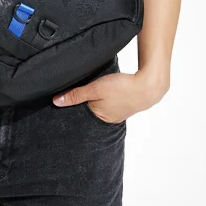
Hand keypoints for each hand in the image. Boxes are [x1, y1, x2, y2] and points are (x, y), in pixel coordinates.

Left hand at [52, 68, 168, 122]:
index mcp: (100, 118)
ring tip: (93, 89)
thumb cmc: (122, 88)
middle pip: (90, 109)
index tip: (64, 97)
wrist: (149, 86)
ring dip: (96, 97)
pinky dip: (106, 96)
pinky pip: (110, 102)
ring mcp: (118, 113)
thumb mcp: (96, 89)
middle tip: (78, 90)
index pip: (80, 112)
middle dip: (84, 101)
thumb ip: (76, 94)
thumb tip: (56, 101)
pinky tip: (107, 89)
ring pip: (101, 105)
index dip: (72, 104)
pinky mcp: (125, 105)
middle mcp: (108, 119)